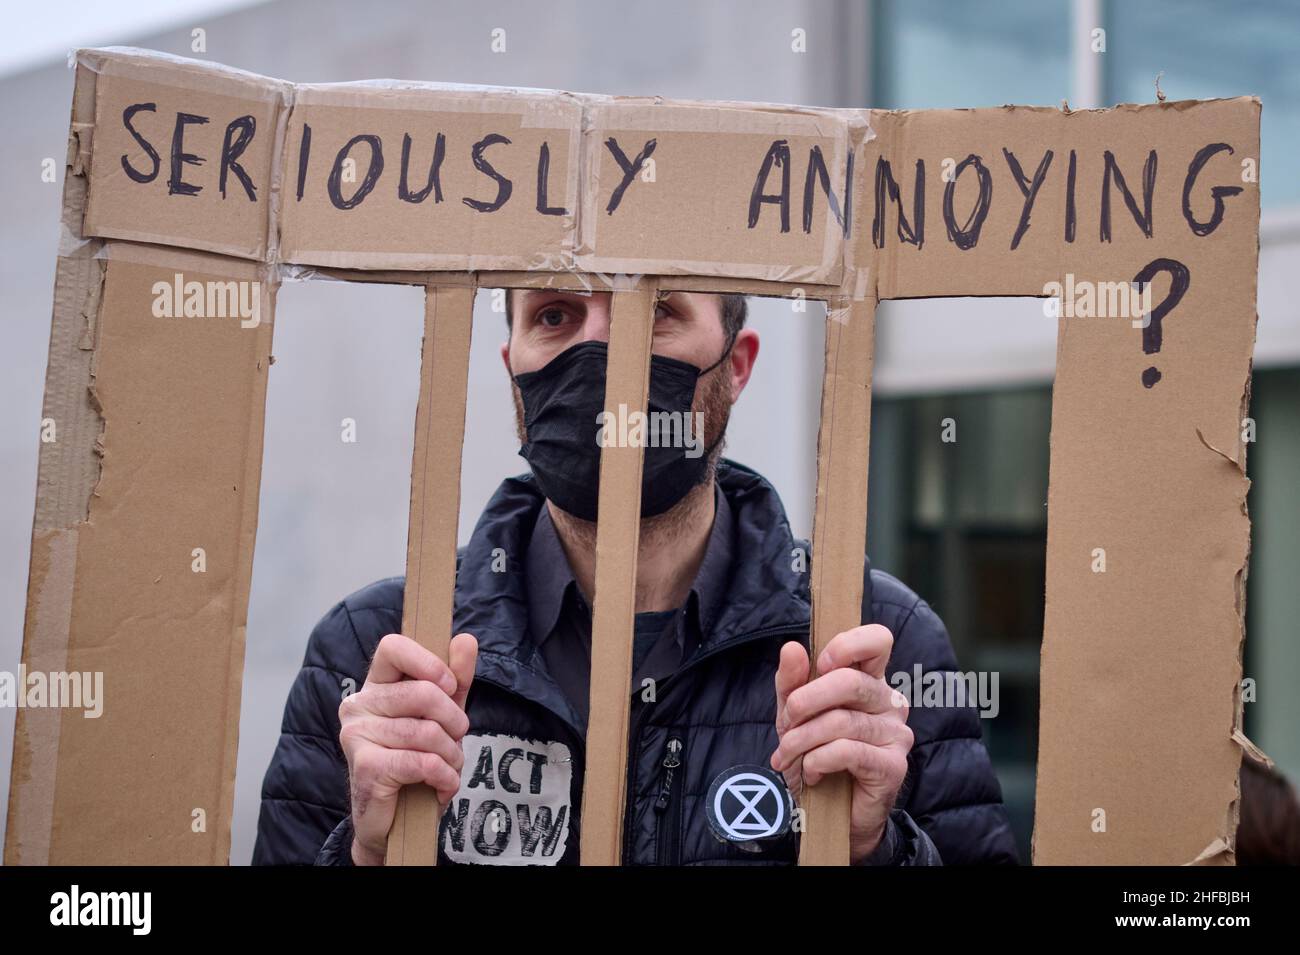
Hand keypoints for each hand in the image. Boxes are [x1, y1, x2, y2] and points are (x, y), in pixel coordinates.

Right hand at [339, 632, 476, 865]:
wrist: (396, 823)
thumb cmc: (418, 762)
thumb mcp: (443, 716)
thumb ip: (455, 679)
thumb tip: (465, 640)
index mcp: (375, 686)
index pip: (392, 646)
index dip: (428, 662)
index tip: (450, 686)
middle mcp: (358, 705)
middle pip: (422, 692)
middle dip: (454, 721)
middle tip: (455, 741)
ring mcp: (357, 735)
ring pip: (427, 732)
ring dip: (452, 756)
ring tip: (448, 769)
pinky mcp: (365, 766)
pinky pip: (422, 762)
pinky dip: (445, 778)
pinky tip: (441, 787)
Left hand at [770, 625, 912, 863]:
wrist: (829, 813)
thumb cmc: (815, 754)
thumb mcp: (794, 715)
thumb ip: (792, 682)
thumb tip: (791, 648)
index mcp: (870, 680)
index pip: (878, 640)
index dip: (848, 645)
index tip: (822, 664)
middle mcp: (890, 702)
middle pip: (850, 681)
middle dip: (805, 701)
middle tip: (786, 722)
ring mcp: (896, 734)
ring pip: (841, 721)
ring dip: (802, 739)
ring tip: (787, 756)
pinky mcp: (893, 765)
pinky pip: (847, 751)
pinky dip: (817, 760)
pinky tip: (811, 772)